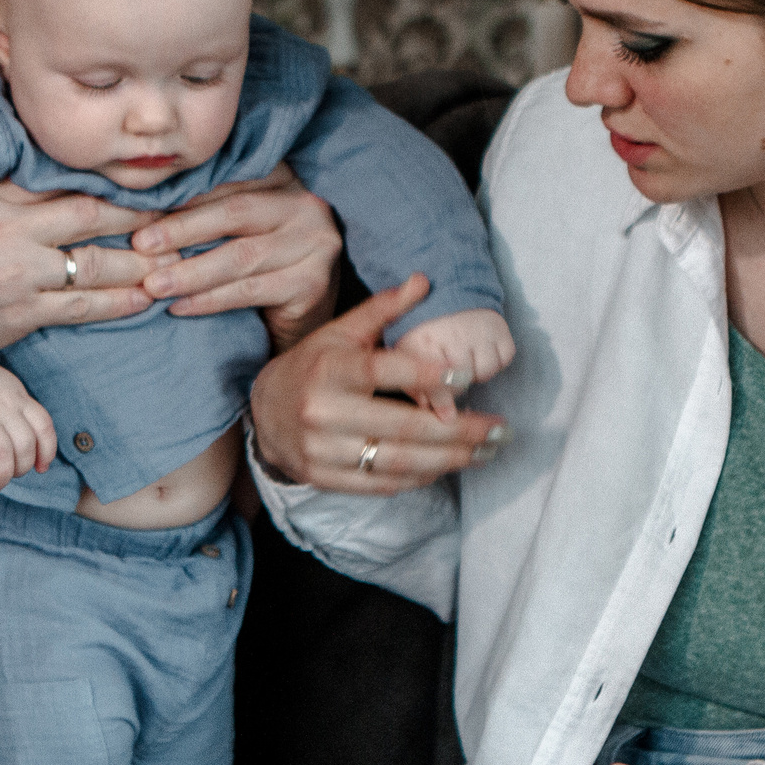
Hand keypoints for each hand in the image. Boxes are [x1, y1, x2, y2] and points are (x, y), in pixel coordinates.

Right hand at [0, 182, 156, 348]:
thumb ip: (18, 190)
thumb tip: (70, 172)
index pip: (69, 184)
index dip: (114, 187)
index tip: (151, 187)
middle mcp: (11, 232)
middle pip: (91, 218)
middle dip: (139, 220)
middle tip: (177, 222)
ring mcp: (18, 275)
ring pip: (95, 265)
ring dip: (139, 265)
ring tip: (172, 263)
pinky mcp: (20, 315)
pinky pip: (81, 307)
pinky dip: (118, 303)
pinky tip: (144, 299)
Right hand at [0, 362, 56, 489]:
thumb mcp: (5, 387)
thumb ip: (18, 410)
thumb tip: (31, 444)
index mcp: (17, 398)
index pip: (43, 427)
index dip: (47, 451)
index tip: (41, 467)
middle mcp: (2, 409)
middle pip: (24, 447)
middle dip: (21, 469)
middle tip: (9, 474)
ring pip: (1, 456)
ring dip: (0, 477)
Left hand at [129, 166, 341, 353]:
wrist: (305, 321)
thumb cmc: (261, 267)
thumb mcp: (239, 229)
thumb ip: (209, 209)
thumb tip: (142, 205)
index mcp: (284, 179)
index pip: (228, 181)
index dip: (182, 196)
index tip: (139, 211)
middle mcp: (307, 205)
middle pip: (235, 212)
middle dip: (182, 230)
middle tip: (141, 245)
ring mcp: (317, 244)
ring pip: (240, 256)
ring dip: (190, 272)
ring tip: (154, 285)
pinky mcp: (314, 283)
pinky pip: (250, 291)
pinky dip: (210, 300)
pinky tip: (179, 307)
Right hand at [247, 276, 507, 492]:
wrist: (264, 412)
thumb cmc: (313, 364)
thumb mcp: (341, 331)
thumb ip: (383, 308)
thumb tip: (423, 280)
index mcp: (330, 369)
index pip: (384, 371)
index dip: (428, 374)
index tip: (468, 377)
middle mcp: (323, 412)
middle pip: (402, 427)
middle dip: (460, 431)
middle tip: (500, 429)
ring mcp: (322, 450)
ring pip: (397, 461)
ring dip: (450, 460)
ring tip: (486, 451)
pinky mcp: (325, 478)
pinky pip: (382, 484)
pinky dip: (421, 477)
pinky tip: (450, 466)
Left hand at [392, 308, 515, 420]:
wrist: (445, 293)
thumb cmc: (424, 333)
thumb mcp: (408, 356)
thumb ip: (414, 387)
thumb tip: (436, 415)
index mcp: (421, 339)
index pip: (433, 378)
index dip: (441, 400)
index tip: (448, 418)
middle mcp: (450, 331)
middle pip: (462, 379)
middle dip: (457, 384)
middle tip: (450, 375)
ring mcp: (476, 327)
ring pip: (486, 371)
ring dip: (477, 373)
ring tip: (466, 360)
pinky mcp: (498, 324)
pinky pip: (505, 358)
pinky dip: (496, 359)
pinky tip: (481, 351)